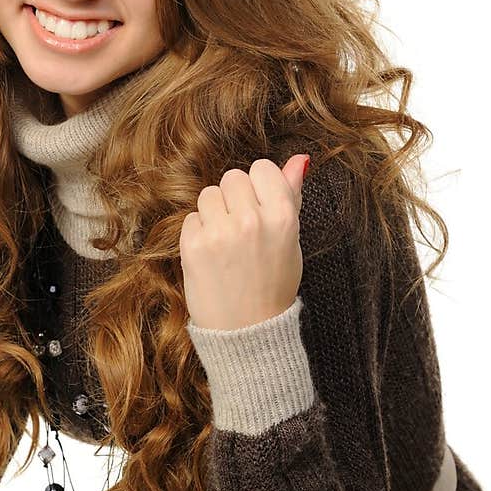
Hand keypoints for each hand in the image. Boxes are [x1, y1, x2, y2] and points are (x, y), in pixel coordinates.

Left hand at [179, 155, 309, 330]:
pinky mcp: (193, 246)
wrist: (248, 331)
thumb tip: (299, 159)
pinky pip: (191, 218)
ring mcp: (220, 232)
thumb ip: (291, 196)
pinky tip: (211, 256)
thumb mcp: (291, 240)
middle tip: (241, 231)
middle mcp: (252, 220)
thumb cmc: (273, 284)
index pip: (262, 168)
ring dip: (213, 214)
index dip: (258, 188)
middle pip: (232, 178)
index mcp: (282, 216)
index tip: (259, 209)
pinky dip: (198, 234)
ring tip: (226, 243)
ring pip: (208, 194)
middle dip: (234, 199)